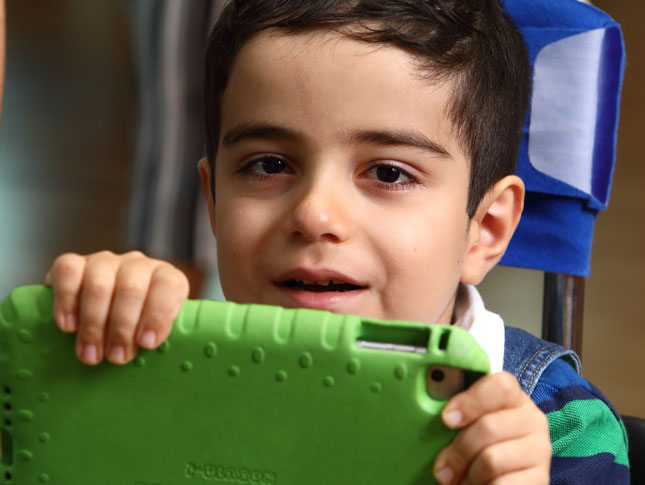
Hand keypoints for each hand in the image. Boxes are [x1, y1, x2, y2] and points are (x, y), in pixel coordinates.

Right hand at [44, 250, 189, 365]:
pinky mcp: (74, 264)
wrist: (102, 313)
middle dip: (122, 328)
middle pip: (132, 289)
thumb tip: (160, 368)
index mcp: (165, 279)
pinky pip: (68, 271)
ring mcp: (105, 262)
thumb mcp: (152, 335)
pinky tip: (68, 326)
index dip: (159, 314)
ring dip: (94, 324)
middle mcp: (137, 266)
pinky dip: (67, 301)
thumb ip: (157, 341)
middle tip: (117, 357)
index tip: (147, 343)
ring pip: (99, 285)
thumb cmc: (133, 330)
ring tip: (91, 354)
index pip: (170, 285)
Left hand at [433, 371, 550, 484]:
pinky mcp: (541, 479)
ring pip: (492, 459)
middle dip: (458, 451)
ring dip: (468, 476)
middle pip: (489, 427)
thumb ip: (458, 413)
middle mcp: (532, 420)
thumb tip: (428, 408)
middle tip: (442, 468)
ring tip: (460, 482)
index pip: (500, 386)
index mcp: (514, 398)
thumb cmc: (479, 446)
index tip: (446, 419)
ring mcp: (539, 450)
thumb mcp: (470, 424)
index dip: (470, 401)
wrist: (506, 478)